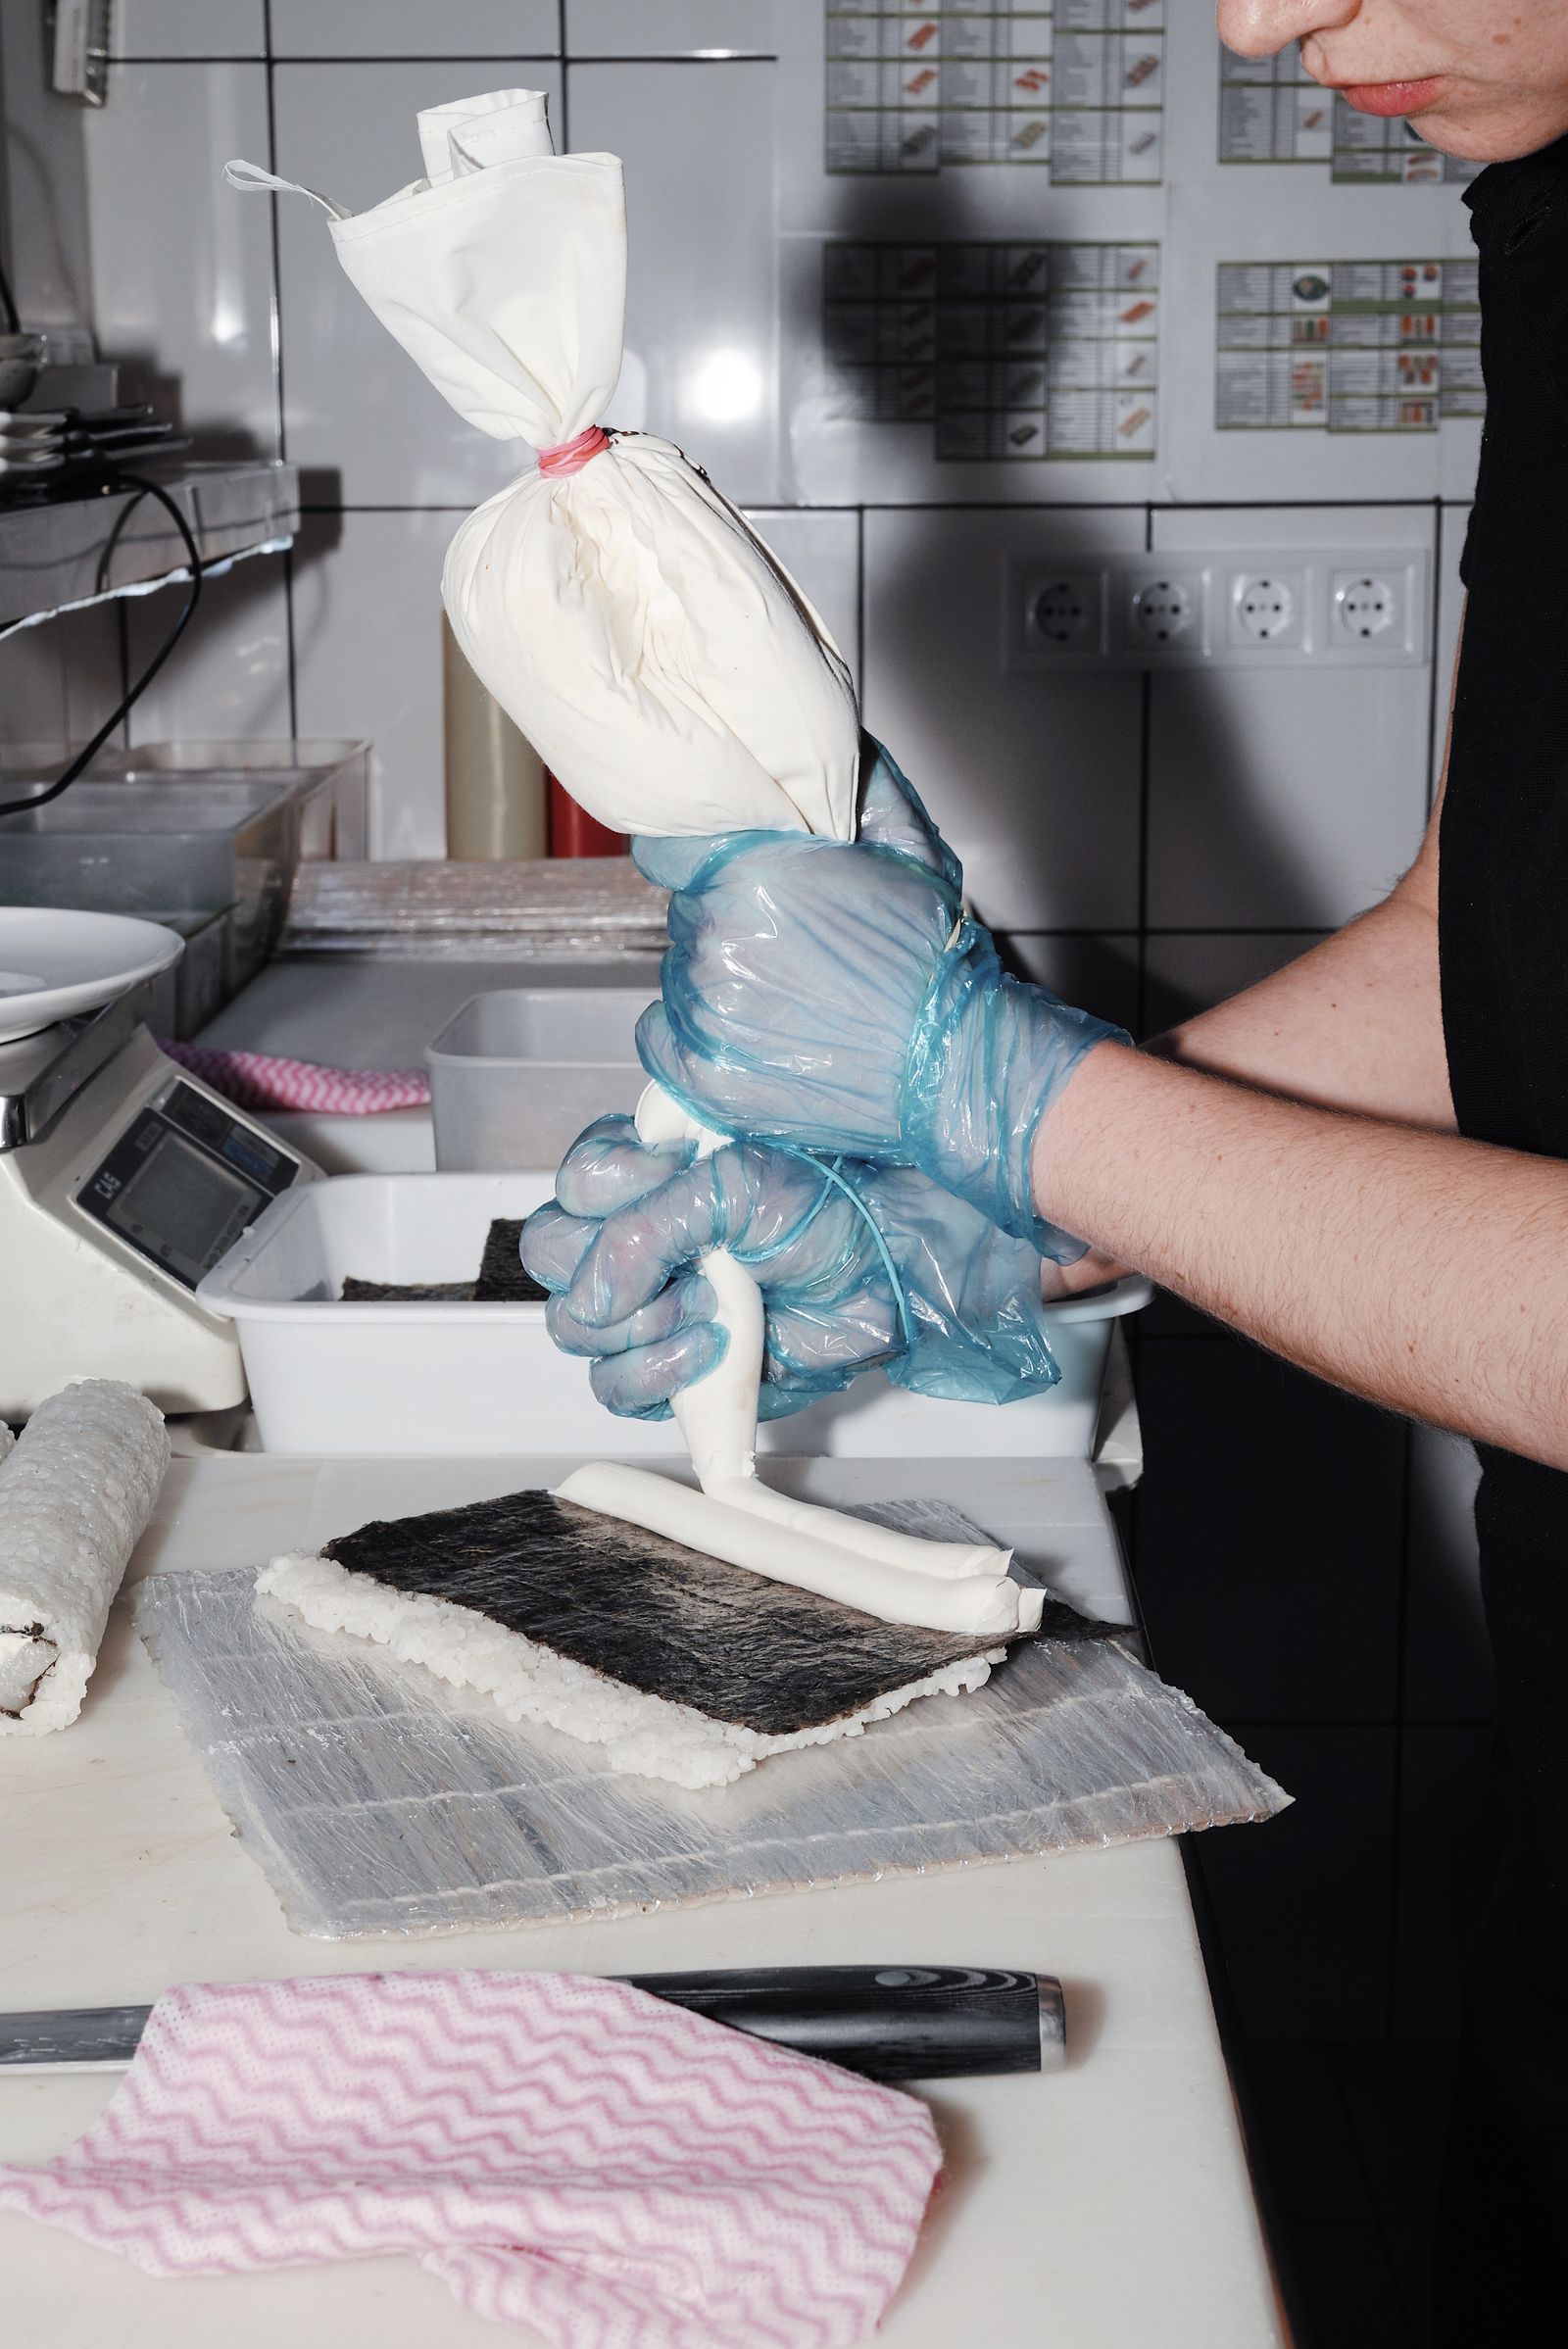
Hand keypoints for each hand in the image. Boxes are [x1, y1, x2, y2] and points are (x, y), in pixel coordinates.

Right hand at [520, 1113, 1062, 1420]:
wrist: (886, 1263)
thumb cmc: (825, 1205)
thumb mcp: (731, 1188)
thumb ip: (648, 1228)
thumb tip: (593, 1291)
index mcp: (641, 1178)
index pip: (572, 1191)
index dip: (605, 1195)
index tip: (659, 1183)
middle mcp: (636, 1241)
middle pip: (558, 1269)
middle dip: (615, 1276)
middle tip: (685, 1267)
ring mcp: (653, 1305)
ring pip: (583, 1336)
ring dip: (640, 1328)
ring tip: (709, 1308)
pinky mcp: (677, 1365)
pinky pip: (622, 1391)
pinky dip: (658, 1374)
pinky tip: (711, 1346)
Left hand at [632, 737, 1125, 1257]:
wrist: (952, 1062)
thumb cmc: (934, 963)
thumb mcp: (909, 850)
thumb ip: (861, 786)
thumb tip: (835, 743)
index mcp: (753, 877)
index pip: (668, 847)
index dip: (696, 854)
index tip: (718, 868)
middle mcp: (718, 941)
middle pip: (688, 912)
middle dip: (728, 916)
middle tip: (790, 941)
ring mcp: (706, 1012)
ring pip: (681, 973)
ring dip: (719, 977)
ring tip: (787, 993)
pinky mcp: (704, 1076)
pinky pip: (659, 1039)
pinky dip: (687, 1035)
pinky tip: (743, 1033)